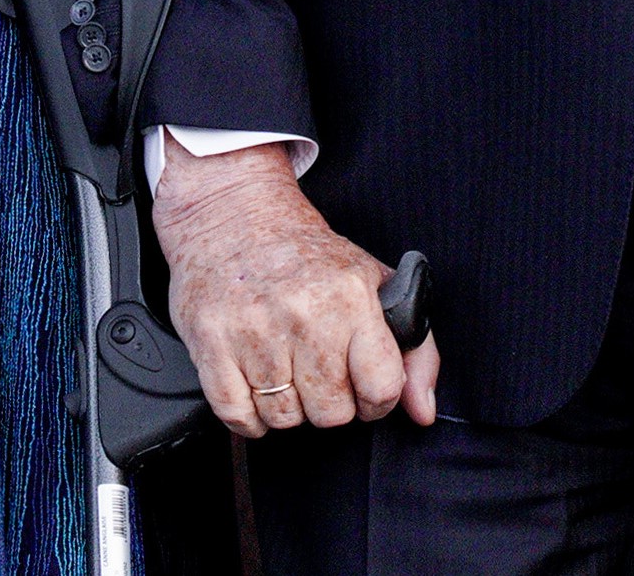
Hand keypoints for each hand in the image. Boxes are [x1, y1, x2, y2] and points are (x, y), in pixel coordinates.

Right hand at [152, 143, 438, 433]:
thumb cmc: (306, 255)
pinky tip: (257, 384)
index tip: (367, 389)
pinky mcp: (210, 344)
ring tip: (287, 370)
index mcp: (350, 296)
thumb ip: (414, 348)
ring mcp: (252, 330)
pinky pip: (238, 417)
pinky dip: (250, 416)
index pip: (382, 387)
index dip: (379, 399)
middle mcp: (303, 313)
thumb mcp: (373, 283)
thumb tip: (423, 411)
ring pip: (284, 419)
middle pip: (331, 413)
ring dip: (289, 408)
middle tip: (322, 373)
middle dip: (332, 403)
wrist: (234, 215)